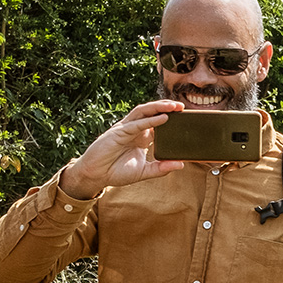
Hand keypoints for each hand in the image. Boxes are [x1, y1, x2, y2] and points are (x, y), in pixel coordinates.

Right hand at [61, 100, 187, 195]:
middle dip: (167, 108)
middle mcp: (135, 130)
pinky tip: (162, 118)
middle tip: (183, 107)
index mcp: (142, 138)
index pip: (159, 123)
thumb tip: (180, 165)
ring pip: (144, 112)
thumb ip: (161, 169)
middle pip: (153, 113)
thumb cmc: (116, 172)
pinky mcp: (118, 132)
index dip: (172, 119)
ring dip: (159, 107)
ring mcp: (126, 129)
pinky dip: (150, 120)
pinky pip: (136, 124)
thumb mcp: (144, 172)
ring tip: (174, 107)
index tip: (186, 118)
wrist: (96, 175)